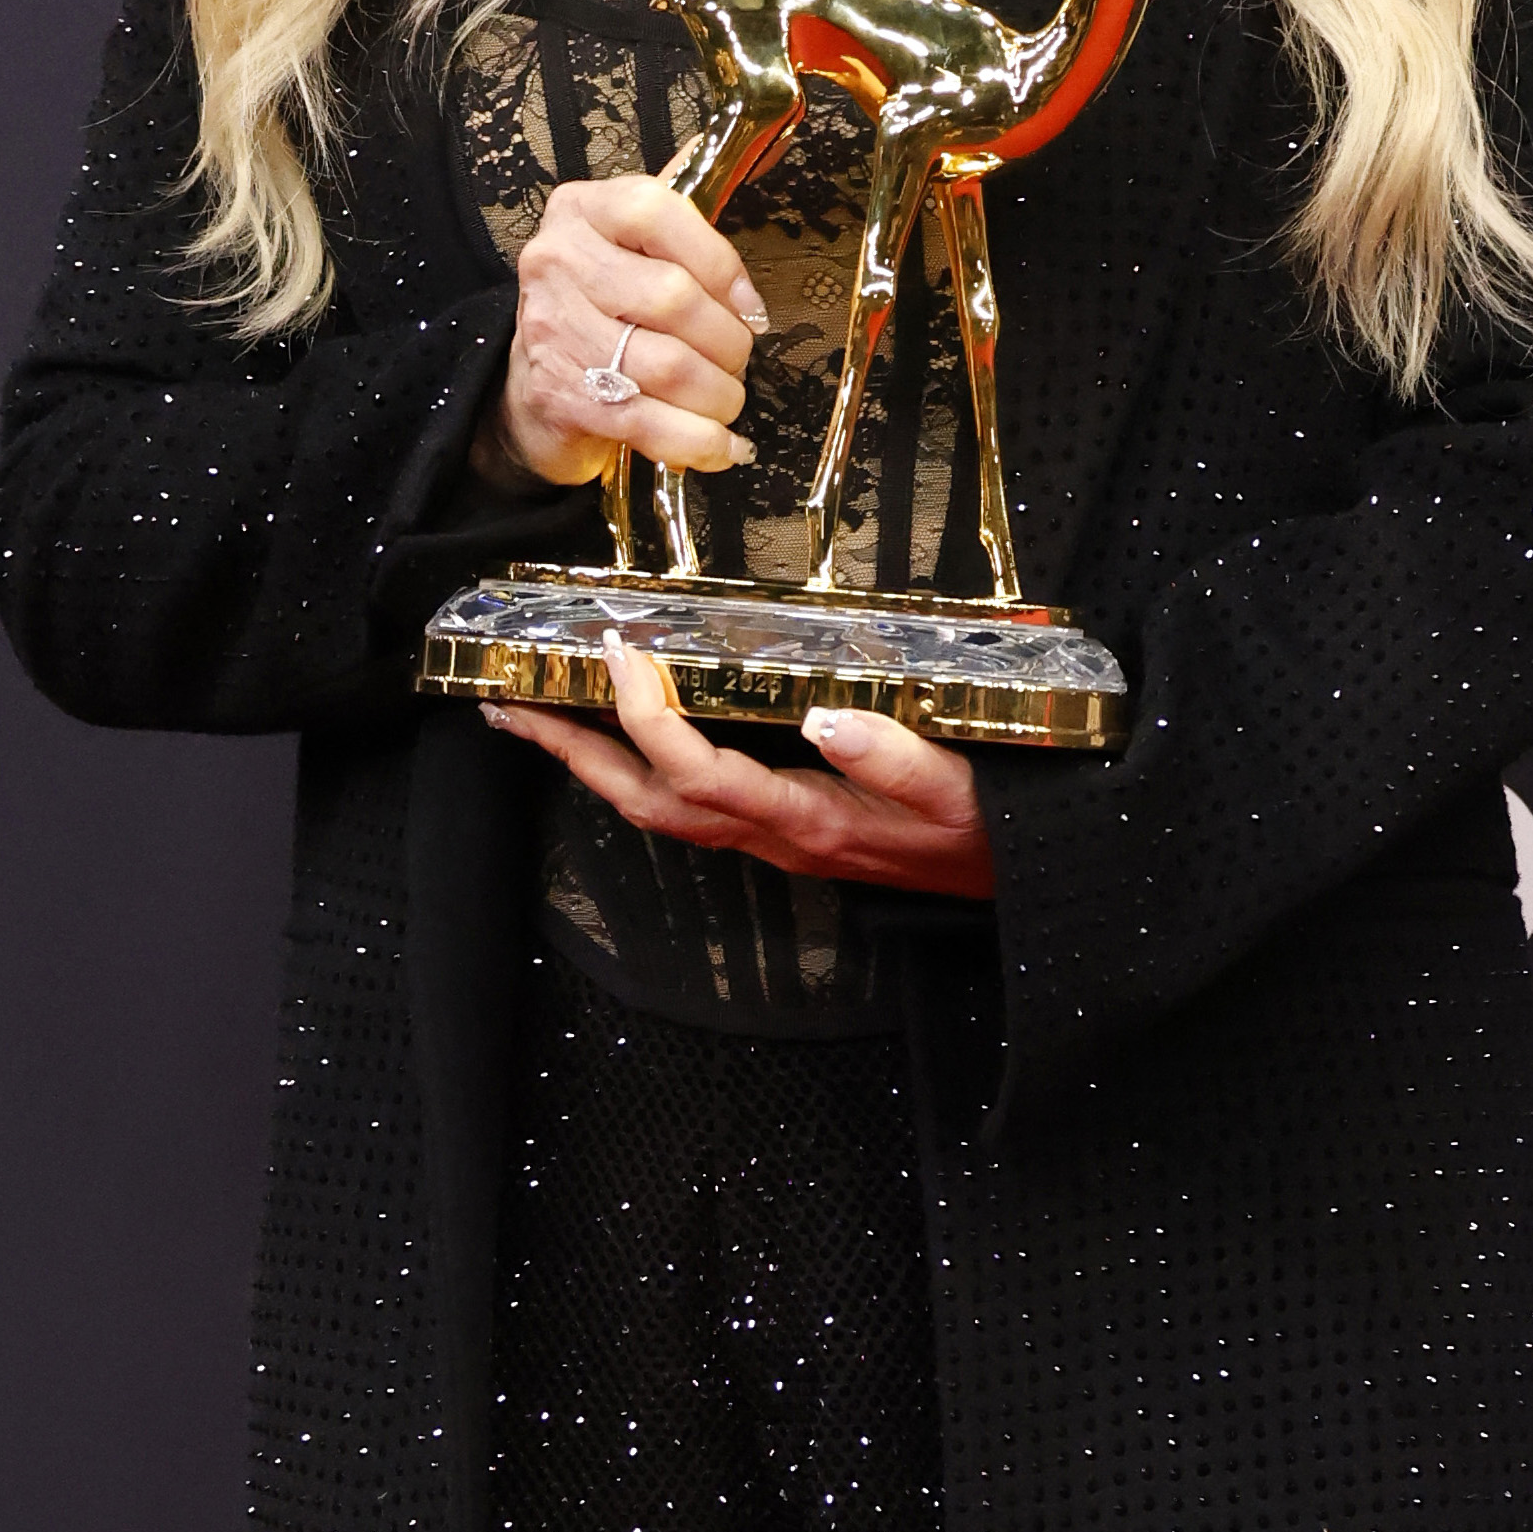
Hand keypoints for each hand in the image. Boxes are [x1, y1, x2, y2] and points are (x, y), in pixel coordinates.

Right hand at [492, 173, 765, 500]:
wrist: (530, 383)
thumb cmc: (600, 308)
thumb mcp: (629, 243)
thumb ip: (676, 210)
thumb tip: (731, 145)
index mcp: (583, 211)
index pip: (658, 213)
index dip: (720, 263)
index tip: (750, 306)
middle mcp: (558, 262)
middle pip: (672, 297)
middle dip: (728, 341)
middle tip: (738, 360)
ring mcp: (553, 331)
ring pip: (667, 364)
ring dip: (719, 394)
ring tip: (728, 400)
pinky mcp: (561, 396)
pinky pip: (649, 421)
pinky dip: (700, 442)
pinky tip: (723, 446)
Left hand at [500, 646, 996, 896]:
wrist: (1021, 880)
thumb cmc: (992, 828)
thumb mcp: (959, 786)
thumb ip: (897, 751)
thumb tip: (827, 715)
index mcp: (808, 821)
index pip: (697, 773)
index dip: (646, 716)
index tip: (620, 652)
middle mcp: (776, 839)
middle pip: (646, 804)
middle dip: (573, 755)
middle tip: (511, 705)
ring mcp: (775, 842)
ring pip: (659, 812)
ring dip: (595, 767)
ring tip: (540, 719)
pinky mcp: (786, 834)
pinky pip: (690, 810)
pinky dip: (641, 774)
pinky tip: (624, 743)